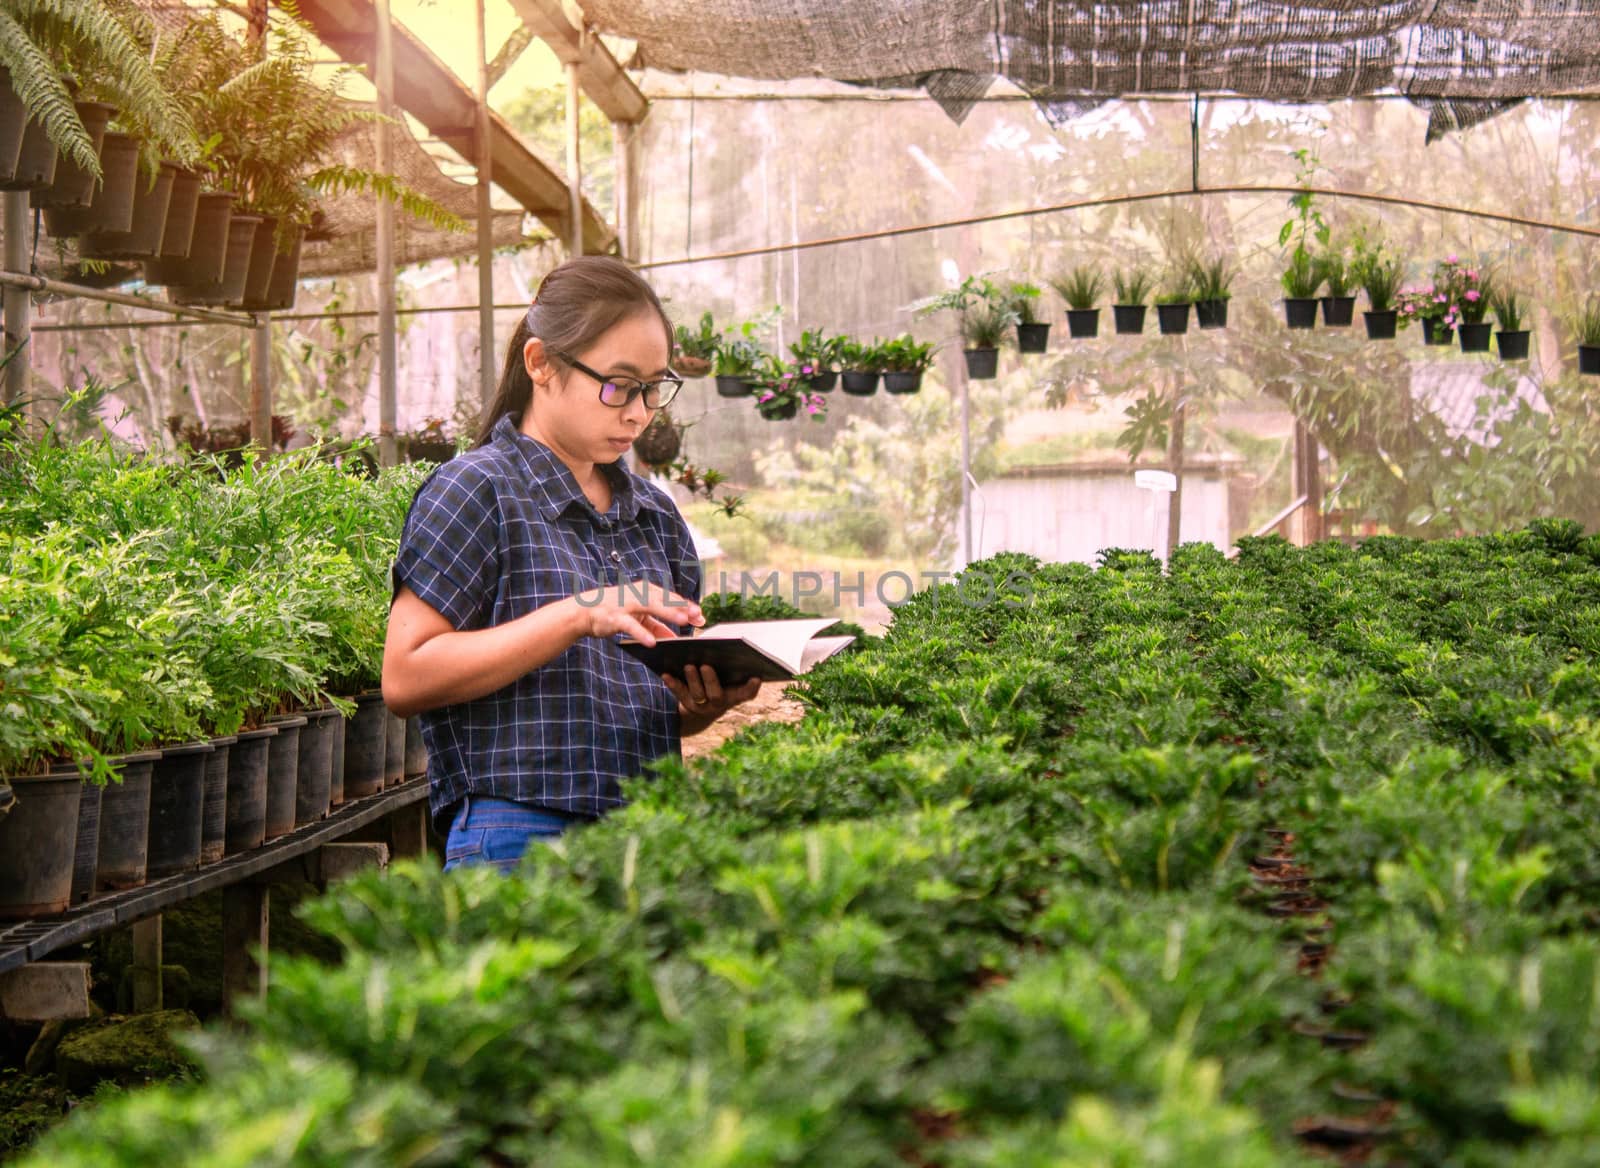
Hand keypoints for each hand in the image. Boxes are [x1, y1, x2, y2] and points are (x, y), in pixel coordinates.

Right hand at [573, 579, 702, 644]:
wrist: (585, 611)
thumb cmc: (616, 612)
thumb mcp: (639, 618)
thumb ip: (657, 627)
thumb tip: (676, 639)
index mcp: (645, 591)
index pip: (670, 597)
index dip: (686, 606)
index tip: (701, 615)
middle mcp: (638, 594)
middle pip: (664, 599)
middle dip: (681, 607)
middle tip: (697, 615)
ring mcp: (626, 604)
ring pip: (650, 607)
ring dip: (667, 613)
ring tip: (683, 621)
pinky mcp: (615, 617)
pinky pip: (630, 626)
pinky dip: (641, 633)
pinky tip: (652, 643)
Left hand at [662, 664, 761, 724]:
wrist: (702, 708)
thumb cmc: (719, 682)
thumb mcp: (728, 676)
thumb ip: (729, 663)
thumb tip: (724, 640)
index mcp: (735, 695)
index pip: (747, 693)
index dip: (752, 687)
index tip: (756, 677)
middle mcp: (720, 703)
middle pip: (717, 695)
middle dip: (711, 680)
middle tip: (706, 665)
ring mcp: (703, 707)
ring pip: (697, 695)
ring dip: (692, 680)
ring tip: (688, 665)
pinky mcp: (687, 705)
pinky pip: (679, 695)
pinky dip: (673, 684)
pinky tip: (666, 674)